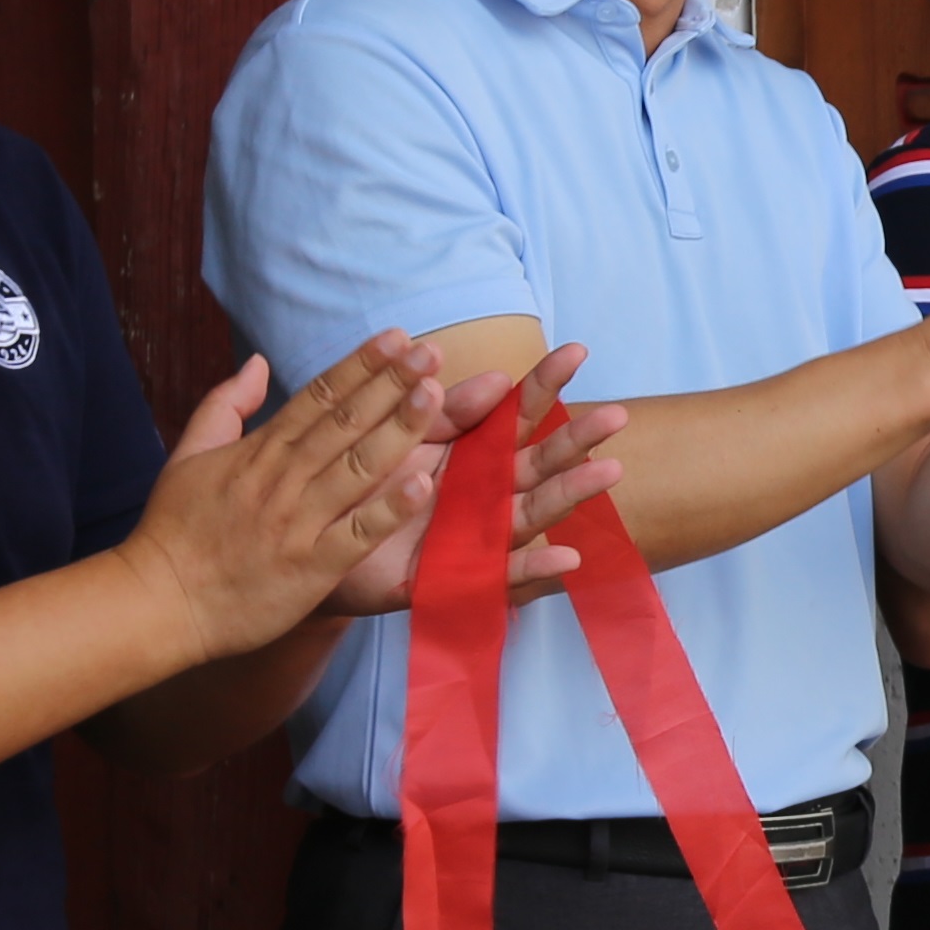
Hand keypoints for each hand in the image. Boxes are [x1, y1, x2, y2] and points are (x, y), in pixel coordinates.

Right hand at [131, 332, 446, 658]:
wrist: (157, 603)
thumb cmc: (173, 532)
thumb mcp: (188, 456)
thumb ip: (225, 406)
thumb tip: (257, 363)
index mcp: (259, 452)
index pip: (318, 397)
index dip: (360, 365)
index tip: (396, 337)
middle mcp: (282, 480)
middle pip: (344, 422)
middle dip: (390, 384)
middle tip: (431, 352)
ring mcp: (297, 523)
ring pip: (356, 468)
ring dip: (397, 431)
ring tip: (434, 396)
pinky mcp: (309, 568)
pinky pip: (355, 535)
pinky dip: (388, 511)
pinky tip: (422, 487)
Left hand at [309, 343, 623, 617]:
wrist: (312, 545)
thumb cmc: (361, 486)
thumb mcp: (400, 437)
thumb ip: (445, 413)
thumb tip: (498, 378)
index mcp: (470, 453)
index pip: (516, 413)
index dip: (545, 383)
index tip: (576, 351)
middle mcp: (483, 493)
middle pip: (538, 461)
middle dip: (577, 438)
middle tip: (617, 414)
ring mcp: (475, 535)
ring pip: (531, 511)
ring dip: (571, 493)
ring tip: (609, 471)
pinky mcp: (456, 578)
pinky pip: (500, 575)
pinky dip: (535, 569)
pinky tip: (569, 557)